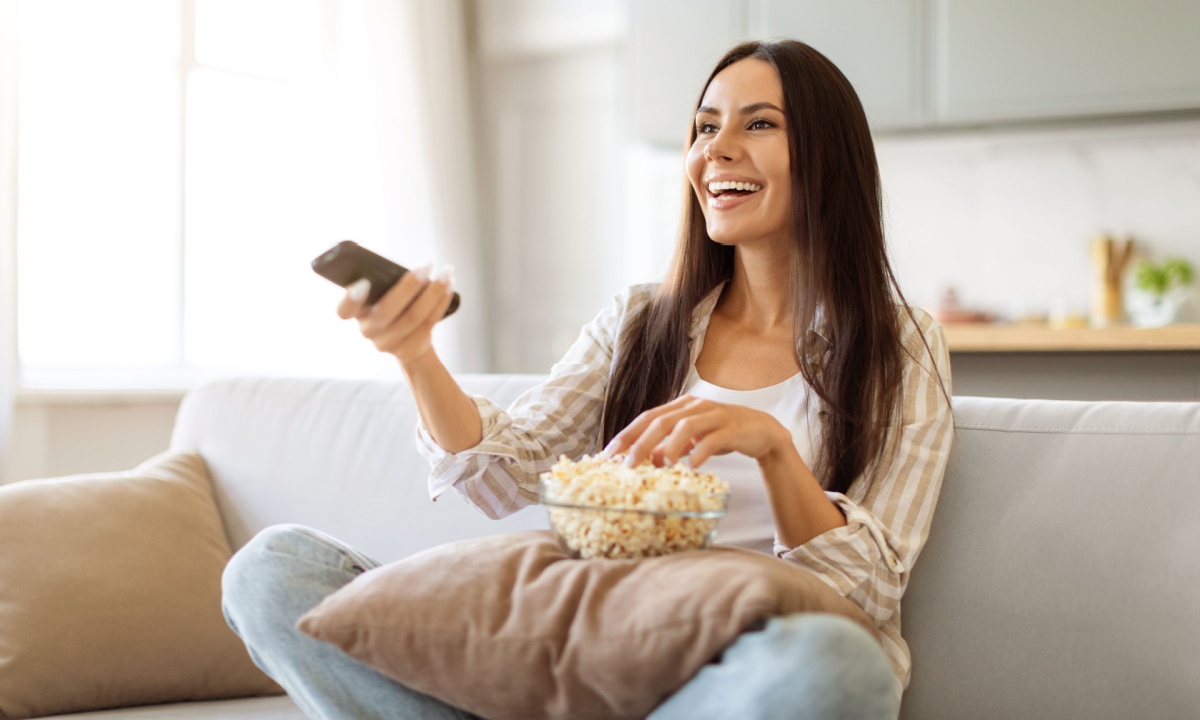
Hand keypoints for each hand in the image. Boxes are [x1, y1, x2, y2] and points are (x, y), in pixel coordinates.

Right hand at [337, 264, 455, 363]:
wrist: (408, 336)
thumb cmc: (395, 303)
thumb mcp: (385, 292)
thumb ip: (387, 282)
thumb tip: (415, 270)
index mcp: (356, 312)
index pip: (344, 310)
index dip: (352, 298)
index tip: (363, 283)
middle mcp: (367, 330)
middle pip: (387, 311)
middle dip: (409, 287)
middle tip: (426, 267)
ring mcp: (387, 344)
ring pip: (413, 317)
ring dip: (433, 293)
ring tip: (446, 273)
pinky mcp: (408, 350)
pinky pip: (428, 325)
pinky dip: (441, 303)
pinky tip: (449, 288)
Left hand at [605, 395, 791, 468]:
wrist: (763, 432)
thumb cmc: (722, 435)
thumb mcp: (692, 440)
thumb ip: (669, 446)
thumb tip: (644, 459)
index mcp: (682, 407)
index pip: (648, 417)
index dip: (627, 433)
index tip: (609, 453)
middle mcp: (695, 406)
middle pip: (661, 420)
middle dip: (641, 442)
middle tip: (628, 464)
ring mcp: (715, 415)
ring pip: (685, 426)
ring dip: (669, 447)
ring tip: (659, 466)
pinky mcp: (733, 428)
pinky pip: (713, 439)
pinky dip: (700, 452)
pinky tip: (692, 466)